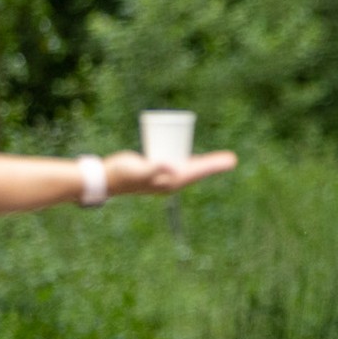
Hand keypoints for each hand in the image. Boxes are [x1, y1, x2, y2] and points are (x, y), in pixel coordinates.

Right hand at [105, 150, 237, 195]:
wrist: (106, 179)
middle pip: (197, 171)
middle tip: (232, 159)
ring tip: (220, 160)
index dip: (213, 165)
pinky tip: (194, 156)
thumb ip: (155, 168)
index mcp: (172, 182)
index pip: (197, 172)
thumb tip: (173, 167)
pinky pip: (178, 165)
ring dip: (204, 163)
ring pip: (189, 168)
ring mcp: (164, 177)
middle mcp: (170, 182)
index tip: (230, 160)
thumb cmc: (124, 173)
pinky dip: (189, 160)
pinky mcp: (158, 172)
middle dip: (214, 165)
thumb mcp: (140, 170)